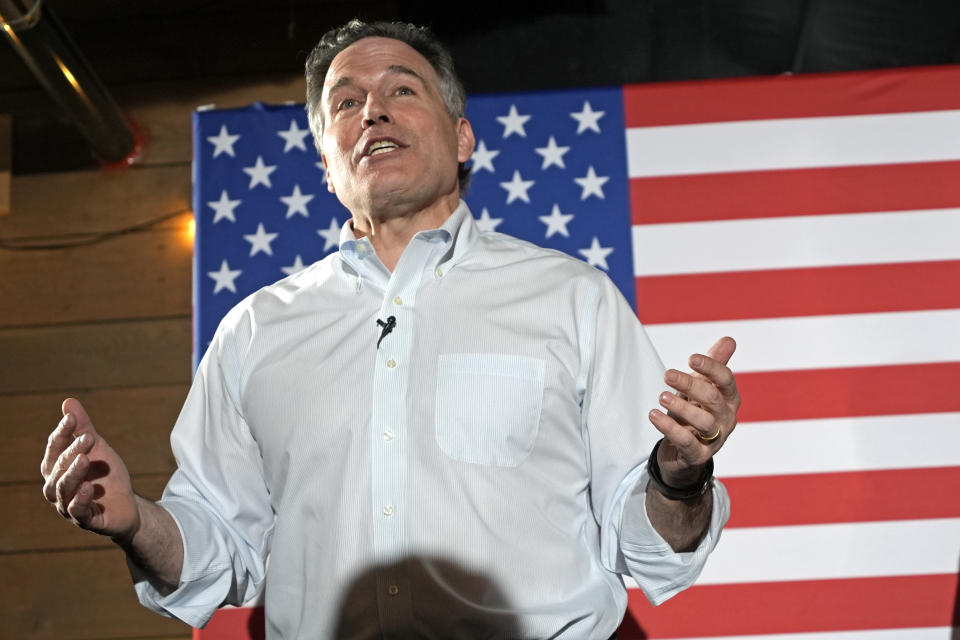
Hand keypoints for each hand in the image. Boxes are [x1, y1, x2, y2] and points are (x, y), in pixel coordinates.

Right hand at [41, 398, 139, 540]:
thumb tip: (68, 402)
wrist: (126, 504)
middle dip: (71, 452)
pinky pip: (77, 511)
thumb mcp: (97, 448)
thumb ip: (83, 428)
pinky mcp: (86, 520)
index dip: (62, 433)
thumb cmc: (105, 475)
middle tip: (88, 438)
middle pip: (58, 469)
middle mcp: (57, 488)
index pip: (54, 449)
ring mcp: (68, 506)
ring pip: (63, 490)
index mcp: (57, 469)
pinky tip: (89, 487)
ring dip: (73, 474)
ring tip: (85, 459)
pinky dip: (81, 499)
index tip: (72, 418)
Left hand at [648, 336, 739, 485]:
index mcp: (729, 399)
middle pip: (713, 398)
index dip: (710, 367)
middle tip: (667, 375)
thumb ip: (713, 365)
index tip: (690, 358)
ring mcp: (715, 439)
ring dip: (681, 408)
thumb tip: (729, 339)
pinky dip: (670, 429)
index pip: (726, 379)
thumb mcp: (701, 387)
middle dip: (691, 385)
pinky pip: (687, 443)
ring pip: (704, 422)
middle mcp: (727, 419)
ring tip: (661, 397)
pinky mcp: (699, 456)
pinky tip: (654, 415)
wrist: (684, 452)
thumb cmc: (695, 412)